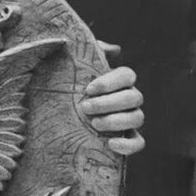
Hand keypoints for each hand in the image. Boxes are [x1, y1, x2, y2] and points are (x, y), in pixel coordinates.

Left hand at [80, 41, 145, 155]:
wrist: (57, 115)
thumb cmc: (69, 87)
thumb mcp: (73, 68)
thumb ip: (89, 53)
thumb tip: (115, 50)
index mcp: (119, 81)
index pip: (127, 75)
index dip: (110, 82)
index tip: (88, 89)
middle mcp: (129, 99)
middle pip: (134, 97)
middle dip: (109, 103)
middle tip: (84, 107)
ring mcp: (130, 119)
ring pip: (138, 118)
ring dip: (116, 121)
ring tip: (93, 124)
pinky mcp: (126, 139)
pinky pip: (138, 143)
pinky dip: (128, 145)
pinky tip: (110, 143)